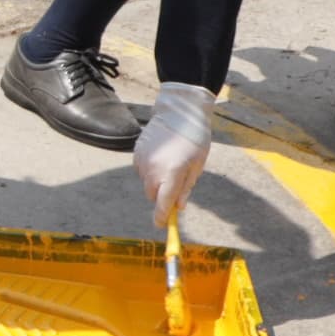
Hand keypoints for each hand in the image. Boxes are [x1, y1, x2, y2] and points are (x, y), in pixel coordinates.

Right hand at [134, 82, 215, 227]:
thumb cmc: (194, 138)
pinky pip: (141, 169)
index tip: (162, 224)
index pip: (163, 204)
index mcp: (172, 174)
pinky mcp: (137, 152)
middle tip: (174, 185)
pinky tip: (160, 154)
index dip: (162, 218)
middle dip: (161, 195)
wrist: (179, 110)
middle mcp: (154, 170)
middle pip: (152, 195)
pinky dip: (149, 169)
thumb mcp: (197, 165)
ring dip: (156, 180)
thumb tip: (178, 206)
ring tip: (169, 162)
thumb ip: (186, 187)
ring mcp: (143, 161)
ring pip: (146, 182)